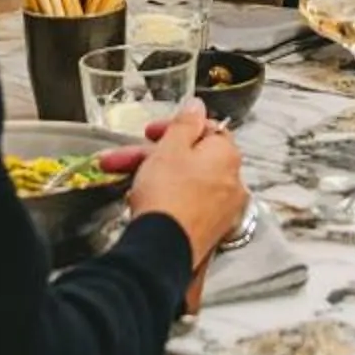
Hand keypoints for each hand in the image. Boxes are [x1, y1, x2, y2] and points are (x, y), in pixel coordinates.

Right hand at [121, 99, 247, 269]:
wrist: (163, 249)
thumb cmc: (168, 195)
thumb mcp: (170, 148)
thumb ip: (185, 123)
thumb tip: (197, 105)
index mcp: (227, 155)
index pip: (206, 129)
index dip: (175, 127)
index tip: (151, 131)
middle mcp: (232, 182)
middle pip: (191, 158)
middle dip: (153, 155)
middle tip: (124, 157)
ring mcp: (221, 210)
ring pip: (185, 182)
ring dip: (152, 176)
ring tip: (122, 179)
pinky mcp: (208, 231)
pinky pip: (186, 205)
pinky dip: (165, 198)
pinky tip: (141, 202)